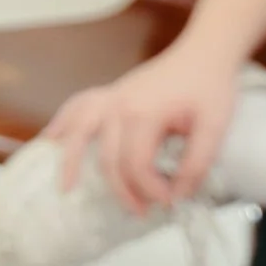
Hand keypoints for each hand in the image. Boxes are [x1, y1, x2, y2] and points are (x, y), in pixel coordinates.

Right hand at [44, 37, 242, 214]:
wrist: (203, 53)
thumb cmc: (209, 88)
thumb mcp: (213, 129)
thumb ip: (195, 165)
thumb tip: (177, 193)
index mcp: (143, 113)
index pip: (137, 165)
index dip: (152, 190)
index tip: (172, 201)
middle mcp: (119, 105)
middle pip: (109, 158)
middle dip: (124, 190)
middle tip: (141, 212)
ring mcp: (111, 97)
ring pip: (80, 130)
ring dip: (70, 159)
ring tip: (66, 187)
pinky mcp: (112, 93)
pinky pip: (78, 106)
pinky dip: (62, 121)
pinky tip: (52, 138)